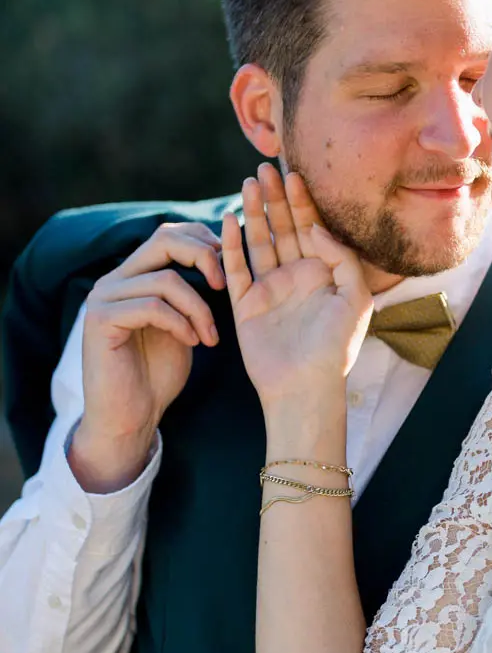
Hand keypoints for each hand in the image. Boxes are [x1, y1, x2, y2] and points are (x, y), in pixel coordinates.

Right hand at [72, 222, 224, 491]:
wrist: (129, 418)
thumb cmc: (157, 374)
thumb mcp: (182, 324)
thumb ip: (191, 293)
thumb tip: (224, 259)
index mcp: (133, 275)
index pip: (169, 234)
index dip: (204, 242)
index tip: (230, 269)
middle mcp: (114, 279)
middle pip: (164, 239)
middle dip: (204, 257)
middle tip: (225, 287)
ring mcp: (103, 297)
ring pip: (165, 280)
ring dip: (198, 308)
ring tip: (209, 336)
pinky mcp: (100, 320)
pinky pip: (152, 306)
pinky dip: (181, 323)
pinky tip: (193, 342)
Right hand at [222, 164, 372, 407]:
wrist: (305, 387)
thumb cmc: (336, 347)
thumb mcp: (355, 297)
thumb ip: (341, 256)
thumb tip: (317, 226)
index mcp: (323, 273)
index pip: (310, 227)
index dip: (302, 201)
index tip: (294, 173)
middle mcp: (295, 276)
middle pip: (283, 227)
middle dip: (275, 197)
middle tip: (265, 167)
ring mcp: (269, 288)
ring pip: (259, 241)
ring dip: (254, 213)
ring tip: (249, 183)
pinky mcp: (245, 304)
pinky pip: (235, 268)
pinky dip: (230, 245)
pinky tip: (229, 219)